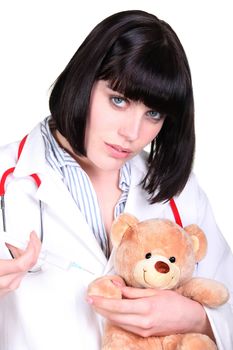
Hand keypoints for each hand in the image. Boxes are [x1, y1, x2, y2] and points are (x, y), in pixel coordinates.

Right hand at [0, 231, 40, 296]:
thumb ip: (1, 249)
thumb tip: (3, 238)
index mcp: (0, 273)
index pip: (25, 261)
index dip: (32, 247)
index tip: (32, 236)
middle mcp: (8, 283)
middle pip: (30, 262)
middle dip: (31, 247)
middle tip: (29, 237)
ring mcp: (10, 286)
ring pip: (26, 266)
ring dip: (24, 253)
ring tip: (13, 244)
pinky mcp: (10, 287)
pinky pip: (21, 272)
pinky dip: (21, 260)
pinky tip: (13, 254)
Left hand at [87, 285, 211, 337]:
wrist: (190, 318)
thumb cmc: (174, 302)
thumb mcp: (154, 291)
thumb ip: (133, 291)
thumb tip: (116, 285)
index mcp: (145, 307)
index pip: (117, 305)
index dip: (102, 302)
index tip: (91, 297)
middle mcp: (143, 321)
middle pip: (115, 316)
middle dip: (100, 308)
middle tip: (90, 300)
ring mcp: (144, 330)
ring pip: (118, 322)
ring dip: (106, 314)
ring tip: (97, 305)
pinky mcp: (145, 334)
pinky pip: (126, 326)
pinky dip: (117, 318)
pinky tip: (112, 312)